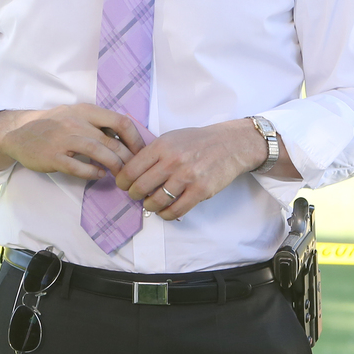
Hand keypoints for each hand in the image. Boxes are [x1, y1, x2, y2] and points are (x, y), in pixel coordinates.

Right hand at [0, 104, 147, 179]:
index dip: (136, 139)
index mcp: (85, 111)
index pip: (121, 121)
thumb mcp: (75, 115)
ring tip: (120, 175)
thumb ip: (98, 123)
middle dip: (128, 159)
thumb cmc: (52, 125)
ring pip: (99, 152)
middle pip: (113, 141)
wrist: (17, 132)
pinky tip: (99, 176)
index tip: (141, 152)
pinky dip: (93, 173)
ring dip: (114, 166)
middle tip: (133, 170)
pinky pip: (79, 167)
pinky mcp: (53, 157)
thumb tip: (127, 138)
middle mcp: (76, 122)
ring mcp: (63, 139)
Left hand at [114, 120, 265, 220]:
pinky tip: (165, 211)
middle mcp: (173, 161)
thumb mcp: (171, 138)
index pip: (131, 169)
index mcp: (162, 146)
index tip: (124, 185)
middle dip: (134, 195)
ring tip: (151, 204)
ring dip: (150, 206)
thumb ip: (152, 153)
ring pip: (157, 201)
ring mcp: (187, 177)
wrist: (230, 144)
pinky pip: (177, 210)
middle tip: (136, 195)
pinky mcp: (201, 191)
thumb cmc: (198, 142)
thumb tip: (130, 171)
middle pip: (141, 187)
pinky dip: (167, 214)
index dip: (123, 181)